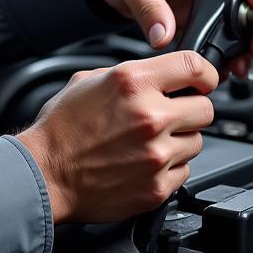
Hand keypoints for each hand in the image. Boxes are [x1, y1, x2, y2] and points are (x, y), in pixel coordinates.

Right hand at [16, 51, 217, 222]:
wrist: (46, 173)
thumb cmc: (61, 127)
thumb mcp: (87, 80)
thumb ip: (129, 74)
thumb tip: (158, 76)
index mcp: (132, 82)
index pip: (194, 66)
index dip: (205, 73)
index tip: (203, 81)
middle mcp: (149, 116)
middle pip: (206, 108)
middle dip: (191, 109)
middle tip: (171, 114)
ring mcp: (157, 154)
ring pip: (196, 141)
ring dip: (178, 140)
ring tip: (148, 141)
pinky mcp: (158, 186)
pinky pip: (184, 170)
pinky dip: (169, 166)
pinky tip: (142, 161)